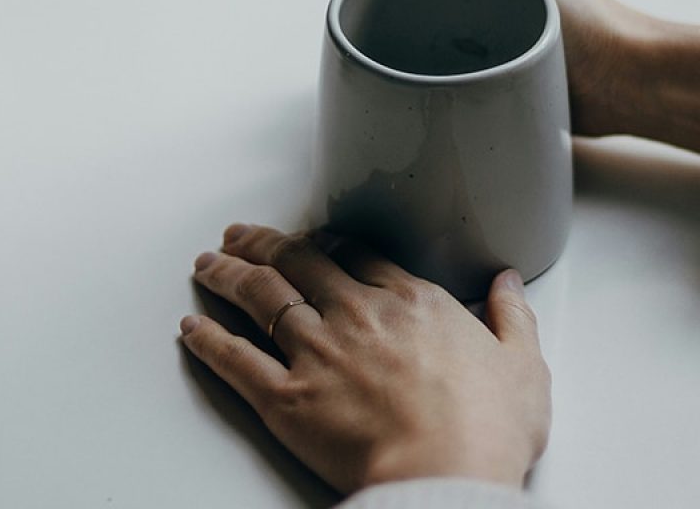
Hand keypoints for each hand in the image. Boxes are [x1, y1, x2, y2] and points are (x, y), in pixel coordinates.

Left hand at [181, 224, 550, 494]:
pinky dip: (209, 341)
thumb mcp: (522, 366)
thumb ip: (512, 316)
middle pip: (296, 261)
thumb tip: (509, 282)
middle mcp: (354, 313)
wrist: (447, 480)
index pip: (351, 253)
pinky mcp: (288, 397)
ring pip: (260, 297)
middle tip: (238, 233)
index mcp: (406, 301)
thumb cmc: (487, 429)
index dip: (321, 240)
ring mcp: (317, 351)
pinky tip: (191, 327)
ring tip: (206, 262)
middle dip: (262, 243)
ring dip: (227, 275)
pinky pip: (237, 360)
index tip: (305, 238)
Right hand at [372, 0, 648, 137]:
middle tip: (390, 28)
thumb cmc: (572, 10)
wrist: (611, 77)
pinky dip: (431, 60)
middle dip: (400, 2)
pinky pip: (444, 51)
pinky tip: (429, 72)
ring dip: (414, 35)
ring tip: (412, 53)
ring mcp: (486, 11)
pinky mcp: (487, 51)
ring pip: (427, 18)